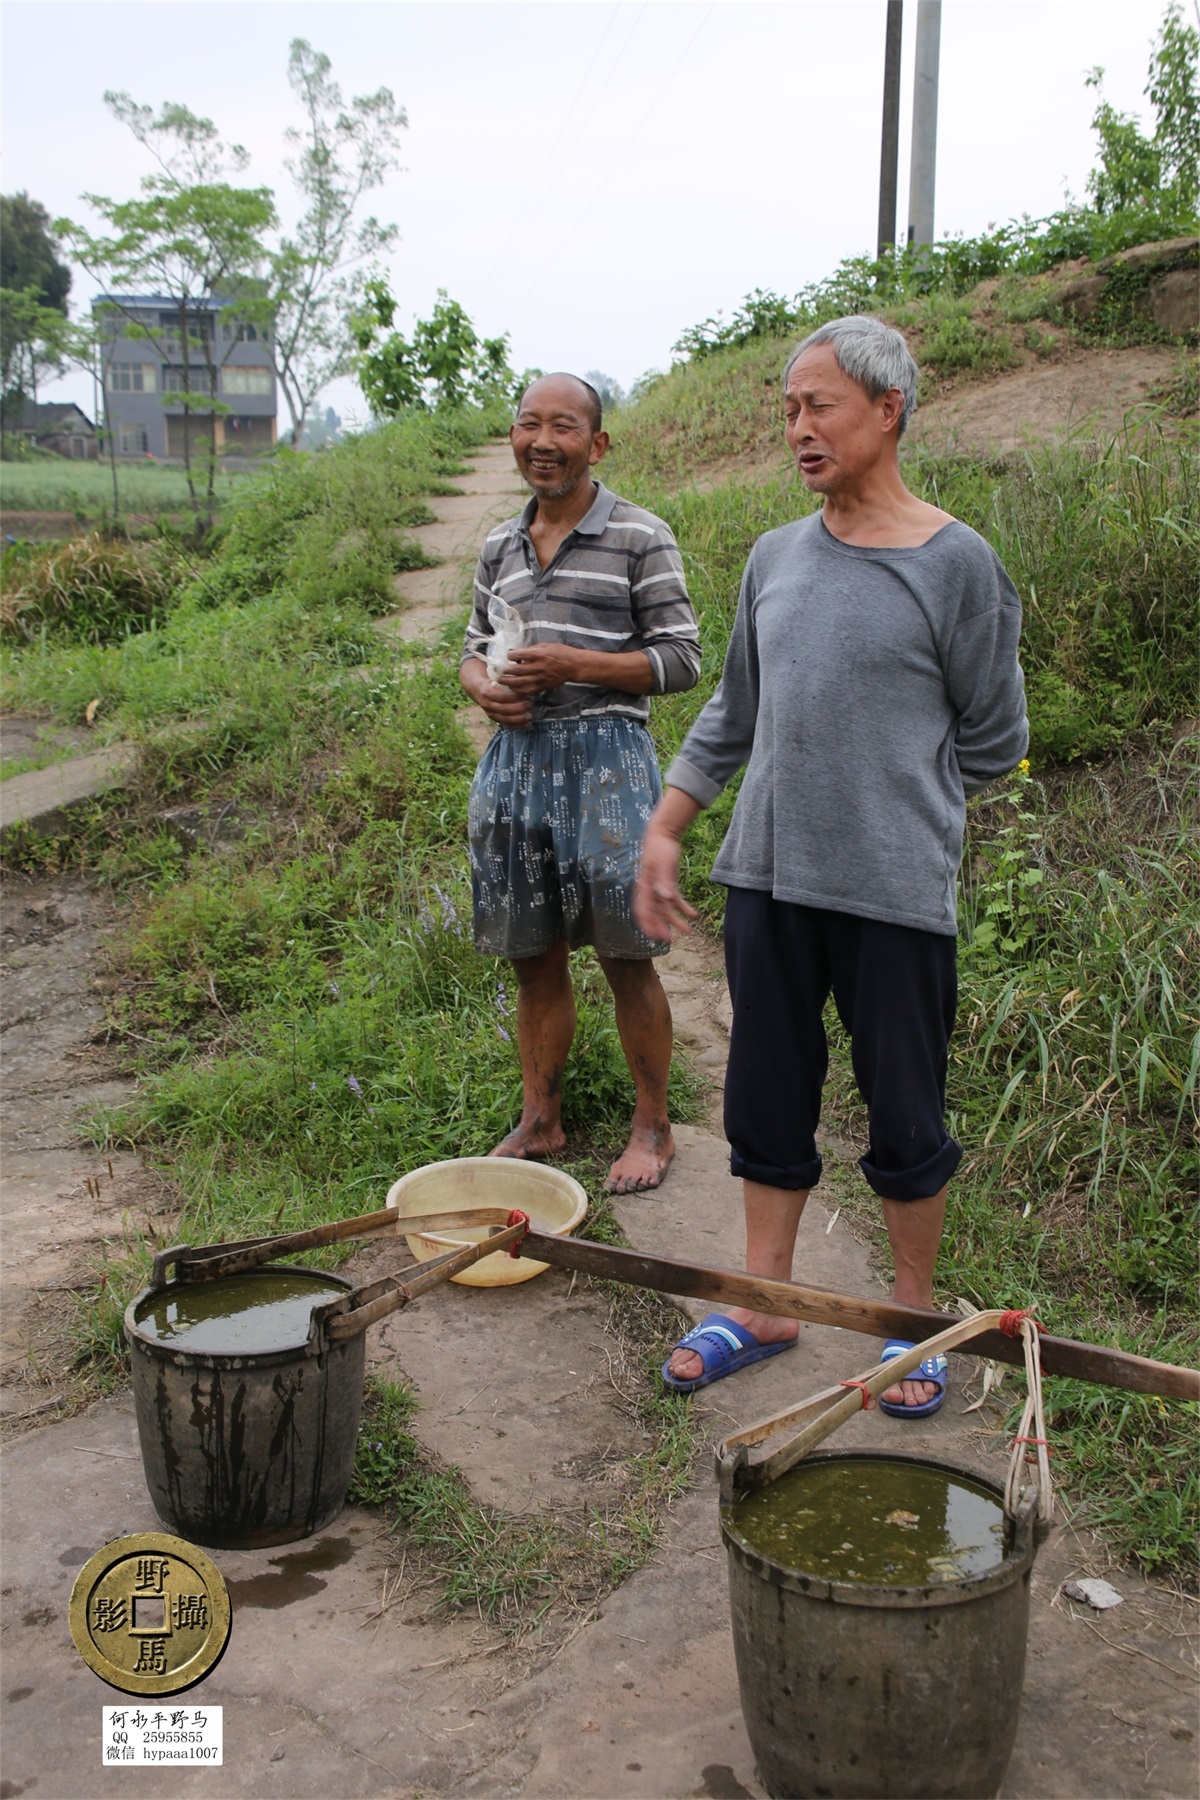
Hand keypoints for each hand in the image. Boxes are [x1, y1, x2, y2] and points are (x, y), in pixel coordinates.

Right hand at [475, 678, 532, 727]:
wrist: (477, 688)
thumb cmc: (491, 681)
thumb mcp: (496, 678)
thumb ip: (506, 682)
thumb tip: (523, 683)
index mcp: (487, 692)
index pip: (503, 697)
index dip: (516, 697)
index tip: (527, 695)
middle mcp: (487, 704)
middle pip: (504, 709)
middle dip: (519, 708)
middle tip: (530, 704)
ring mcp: (489, 713)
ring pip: (505, 718)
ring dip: (519, 719)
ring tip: (530, 716)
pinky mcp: (493, 718)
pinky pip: (505, 724)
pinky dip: (517, 725)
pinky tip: (526, 725)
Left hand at [500, 644, 582, 694]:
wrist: (573, 665)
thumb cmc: (560, 652)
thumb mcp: (545, 645)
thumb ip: (530, 649)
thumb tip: (516, 652)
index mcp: (538, 654)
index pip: (518, 655)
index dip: (509, 656)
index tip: (506, 656)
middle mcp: (538, 667)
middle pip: (516, 671)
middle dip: (505, 672)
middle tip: (498, 672)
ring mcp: (540, 678)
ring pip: (520, 683)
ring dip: (508, 683)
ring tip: (502, 681)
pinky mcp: (542, 686)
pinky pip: (527, 691)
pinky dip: (518, 690)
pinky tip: (513, 688)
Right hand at [634, 826, 698, 940]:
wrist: (662, 834)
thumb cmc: (659, 848)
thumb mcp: (662, 864)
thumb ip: (663, 881)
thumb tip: (665, 898)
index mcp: (644, 887)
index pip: (643, 911)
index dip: (648, 925)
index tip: (657, 937)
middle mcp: (649, 890)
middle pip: (654, 913)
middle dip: (662, 927)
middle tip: (670, 940)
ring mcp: (658, 888)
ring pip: (666, 909)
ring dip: (676, 921)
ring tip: (689, 931)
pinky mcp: (668, 884)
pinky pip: (675, 900)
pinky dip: (684, 908)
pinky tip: (694, 915)